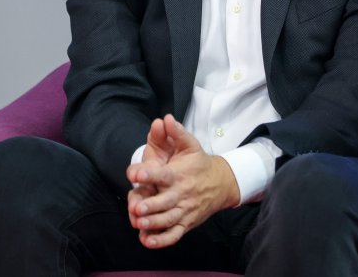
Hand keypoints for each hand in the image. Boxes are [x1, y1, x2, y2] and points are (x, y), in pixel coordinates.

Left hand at [125, 114, 239, 248]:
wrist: (222, 184)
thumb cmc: (199, 163)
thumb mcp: (190, 145)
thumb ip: (176, 133)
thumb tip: (165, 118)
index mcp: (179, 174)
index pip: (163, 174)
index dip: (149, 174)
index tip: (135, 173)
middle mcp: (181, 194)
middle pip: (165, 202)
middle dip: (151, 205)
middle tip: (136, 207)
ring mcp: (184, 211)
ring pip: (168, 220)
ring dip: (153, 223)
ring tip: (139, 223)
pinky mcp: (186, 223)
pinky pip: (174, 235)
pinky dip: (161, 240)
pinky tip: (147, 240)